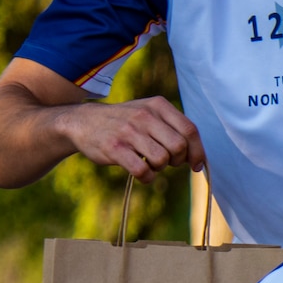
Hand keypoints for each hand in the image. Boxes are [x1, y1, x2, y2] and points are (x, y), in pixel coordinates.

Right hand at [58, 96, 206, 182]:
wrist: (82, 121)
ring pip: (162, 159)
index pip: (190, 130)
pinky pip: (143, 171)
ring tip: (150, 163)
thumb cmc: (125, 122)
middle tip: (167, 162)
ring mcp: (129, 131)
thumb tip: (199, 158)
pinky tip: (141, 173)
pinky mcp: (114, 148)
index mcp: (158, 105)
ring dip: (160, 168)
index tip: (196, 165)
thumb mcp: (149, 113)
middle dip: (178, 160)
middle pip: (179, 146)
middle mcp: (145, 116)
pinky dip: (147, 177)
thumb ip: (174, 128)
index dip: (197, 151)